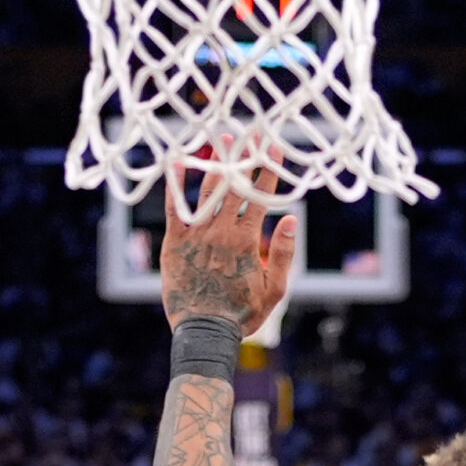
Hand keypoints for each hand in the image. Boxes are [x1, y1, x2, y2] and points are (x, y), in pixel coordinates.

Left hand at [159, 137, 300, 337]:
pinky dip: (176, 183)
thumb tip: (290, 219)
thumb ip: (282, 252)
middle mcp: (221, 231)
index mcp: (247, 241)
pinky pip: (175, 208)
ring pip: (208, 191)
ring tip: (224, 140)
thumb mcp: (275, 289)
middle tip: (251, 133)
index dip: (268, 171)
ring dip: (217, 163)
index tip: (274, 148)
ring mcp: (196, 235)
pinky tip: (178, 161)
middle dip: (245, 159)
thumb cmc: (243, 314)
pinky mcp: (175, 241)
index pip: (260, 197)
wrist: (204, 332)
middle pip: (235, 187)